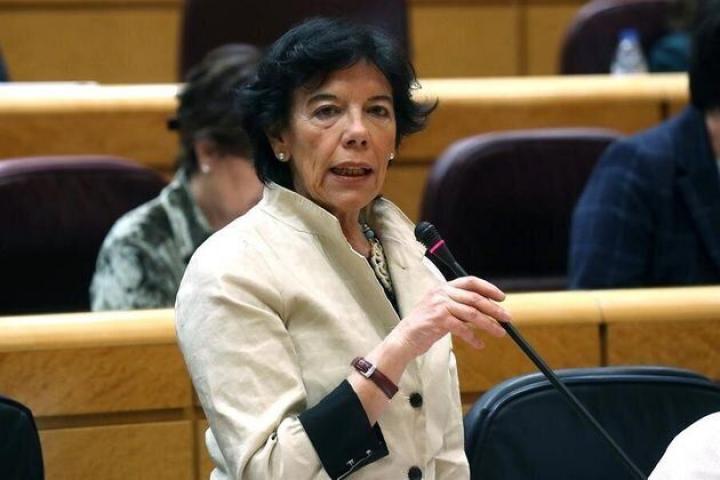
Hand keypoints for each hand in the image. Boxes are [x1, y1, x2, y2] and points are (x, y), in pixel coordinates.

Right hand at [390, 276, 510, 358]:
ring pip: (472, 313)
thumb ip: (460, 307)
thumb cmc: (425, 325)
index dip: (488, 288)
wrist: (404, 338)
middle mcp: (442, 292)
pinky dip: (473, 337)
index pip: (470, 281)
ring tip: (500, 332)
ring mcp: (439, 305)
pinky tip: (479, 344)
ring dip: (489, 324)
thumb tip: (485, 311)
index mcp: (444, 287)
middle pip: (475, 298)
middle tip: (506, 318)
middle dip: (494, 309)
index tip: (502, 297)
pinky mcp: (438, 319)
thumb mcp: (442, 310)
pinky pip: (462, 328)